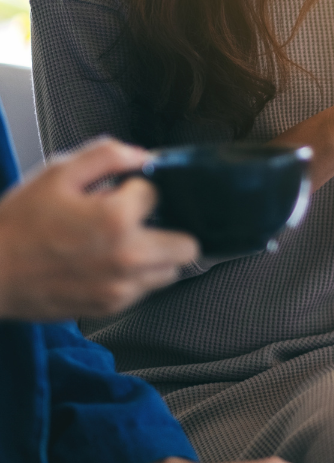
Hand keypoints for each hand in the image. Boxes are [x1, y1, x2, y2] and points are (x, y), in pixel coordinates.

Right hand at [0, 139, 198, 321]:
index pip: (157, 195)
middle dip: (168, 228)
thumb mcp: (57, 174)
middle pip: (187, 245)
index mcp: (116, 219)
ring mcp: (122, 287)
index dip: (137, 190)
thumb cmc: (17, 224)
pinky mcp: (111, 306)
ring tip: (122, 244)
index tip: (117, 194)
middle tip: (140, 223)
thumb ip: (106, 156)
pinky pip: (146, 290)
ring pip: (171, 272)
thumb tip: (143, 156)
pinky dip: (136, 277)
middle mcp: (128, 257)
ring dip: (157, 256)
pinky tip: (106, 264)